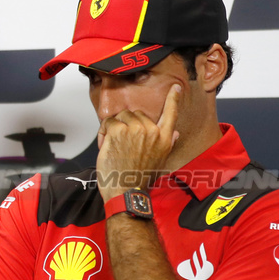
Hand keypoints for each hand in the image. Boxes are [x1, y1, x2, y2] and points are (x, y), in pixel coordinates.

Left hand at [95, 84, 181, 201]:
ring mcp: (135, 129)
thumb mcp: (160, 160)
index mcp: (165, 138)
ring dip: (113, 128)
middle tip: (122, 144)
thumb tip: (175, 133)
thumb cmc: (139, 179)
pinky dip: (103, 133)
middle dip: (126, 125)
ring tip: (114, 146)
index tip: (175, 88)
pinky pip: (107, 122)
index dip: (173, 99)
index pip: (171, 113)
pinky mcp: (119, 131)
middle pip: (135, 114)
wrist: (126, 191)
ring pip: (120, 116)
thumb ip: (167, 144)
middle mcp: (152, 131)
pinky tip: (106, 146)